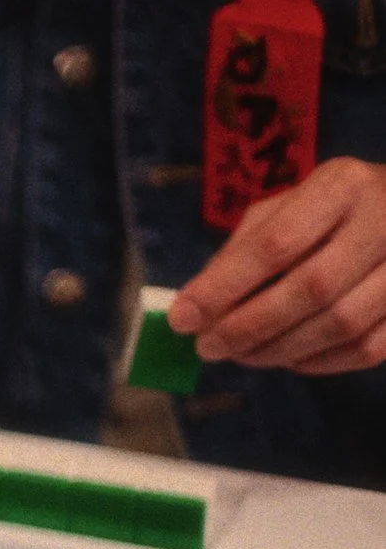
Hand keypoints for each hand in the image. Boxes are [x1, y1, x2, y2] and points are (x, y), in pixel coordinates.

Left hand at [170, 158, 385, 374]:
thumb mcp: (286, 208)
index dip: (223, 287)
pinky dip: (321, 363)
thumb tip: (195, 306)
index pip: (276, 243)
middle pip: (311, 288)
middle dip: (249, 326)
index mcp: (342, 186)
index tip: (182, 319)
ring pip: (342, 323)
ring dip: (280, 350)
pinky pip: (369, 347)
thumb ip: (242, 250)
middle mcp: (385, 219)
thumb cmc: (331, 210)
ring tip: (241, 355)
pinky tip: (289, 359)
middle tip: (208, 347)